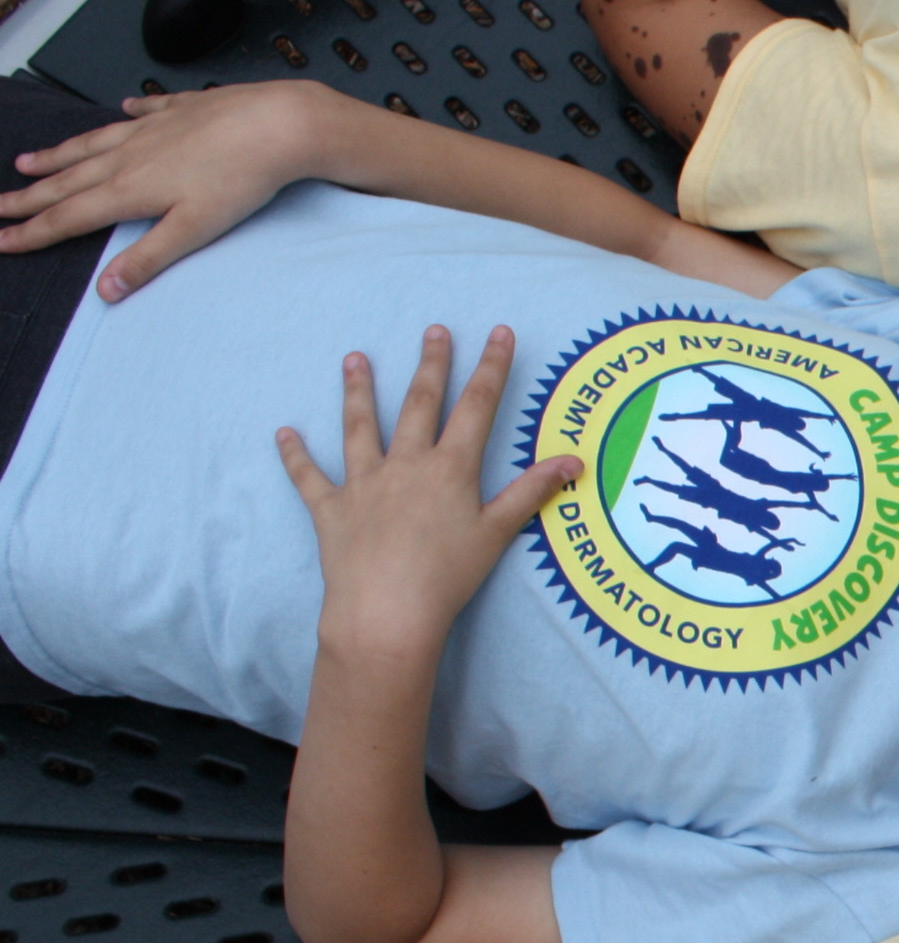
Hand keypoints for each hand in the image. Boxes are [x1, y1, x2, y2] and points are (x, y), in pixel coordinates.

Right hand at [0, 83, 337, 300]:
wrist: (278, 124)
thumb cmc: (242, 179)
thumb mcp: (193, 230)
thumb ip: (148, 258)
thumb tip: (107, 289)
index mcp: (130, 189)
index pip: (68, 217)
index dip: (31, 231)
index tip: (0, 240)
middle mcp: (130, 155)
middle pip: (68, 180)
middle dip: (28, 196)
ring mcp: (153, 129)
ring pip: (93, 144)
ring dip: (59, 156)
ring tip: (28, 162)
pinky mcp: (182, 110)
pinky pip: (145, 114)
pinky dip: (128, 116)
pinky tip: (122, 112)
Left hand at [280, 328, 579, 668]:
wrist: (387, 611)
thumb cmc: (448, 577)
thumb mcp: (497, 533)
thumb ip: (531, 492)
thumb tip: (572, 461)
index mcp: (450, 469)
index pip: (476, 407)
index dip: (491, 368)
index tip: (498, 333)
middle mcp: (405, 465)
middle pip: (419, 404)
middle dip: (430, 365)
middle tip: (434, 330)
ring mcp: (363, 483)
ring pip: (359, 427)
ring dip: (357, 391)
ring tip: (355, 359)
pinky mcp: (331, 509)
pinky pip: (309, 477)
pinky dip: (295, 455)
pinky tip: (283, 433)